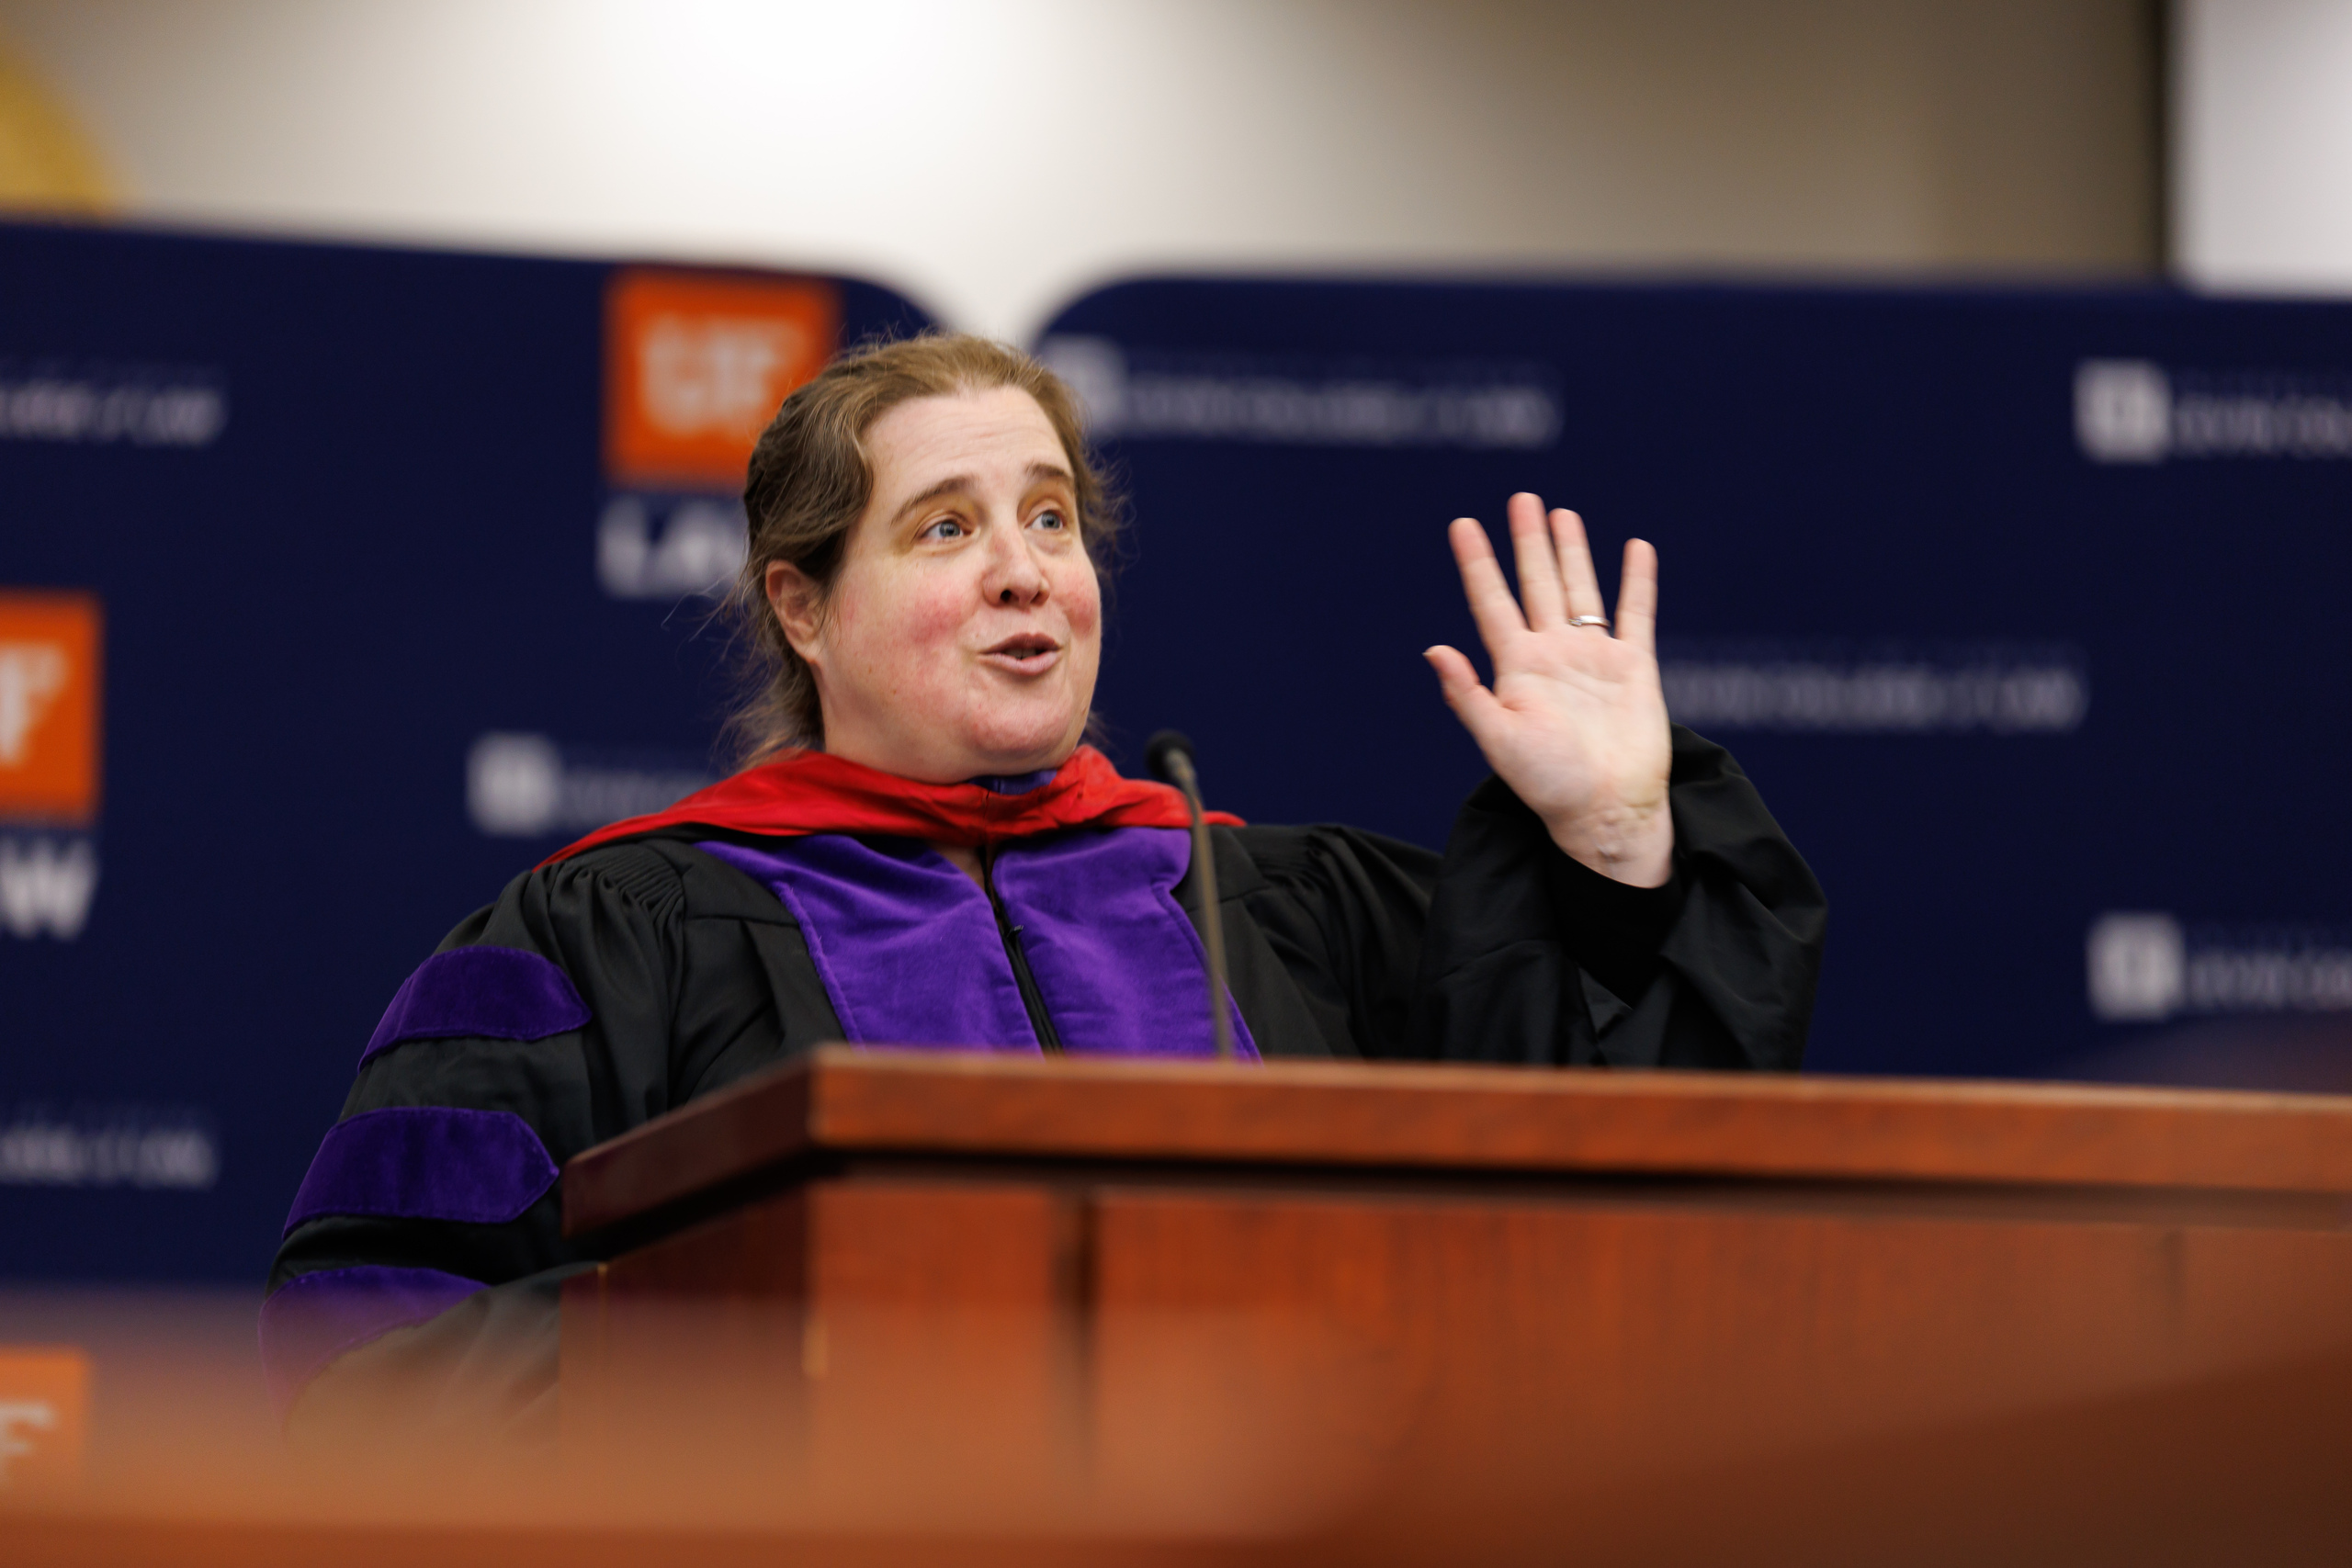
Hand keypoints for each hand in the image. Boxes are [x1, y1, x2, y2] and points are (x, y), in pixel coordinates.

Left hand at [1425, 493, 1674, 885]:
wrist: (1607, 812)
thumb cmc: (1549, 785)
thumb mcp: (1500, 741)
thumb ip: (1468, 696)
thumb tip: (1434, 650)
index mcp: (1517, 669)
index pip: (1491, 603)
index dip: (1477, 563)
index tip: (1462, 525)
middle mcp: (1553, 656)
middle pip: (1537, 584)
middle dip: (1527, 542)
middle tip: (1521, 499)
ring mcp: (1594, 659)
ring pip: (1582, 591)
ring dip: (1572, 552)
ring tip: (1561, 514)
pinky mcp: (1634, 668)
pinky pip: (1635, 614)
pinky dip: (1637, 582)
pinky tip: (1635, 548)